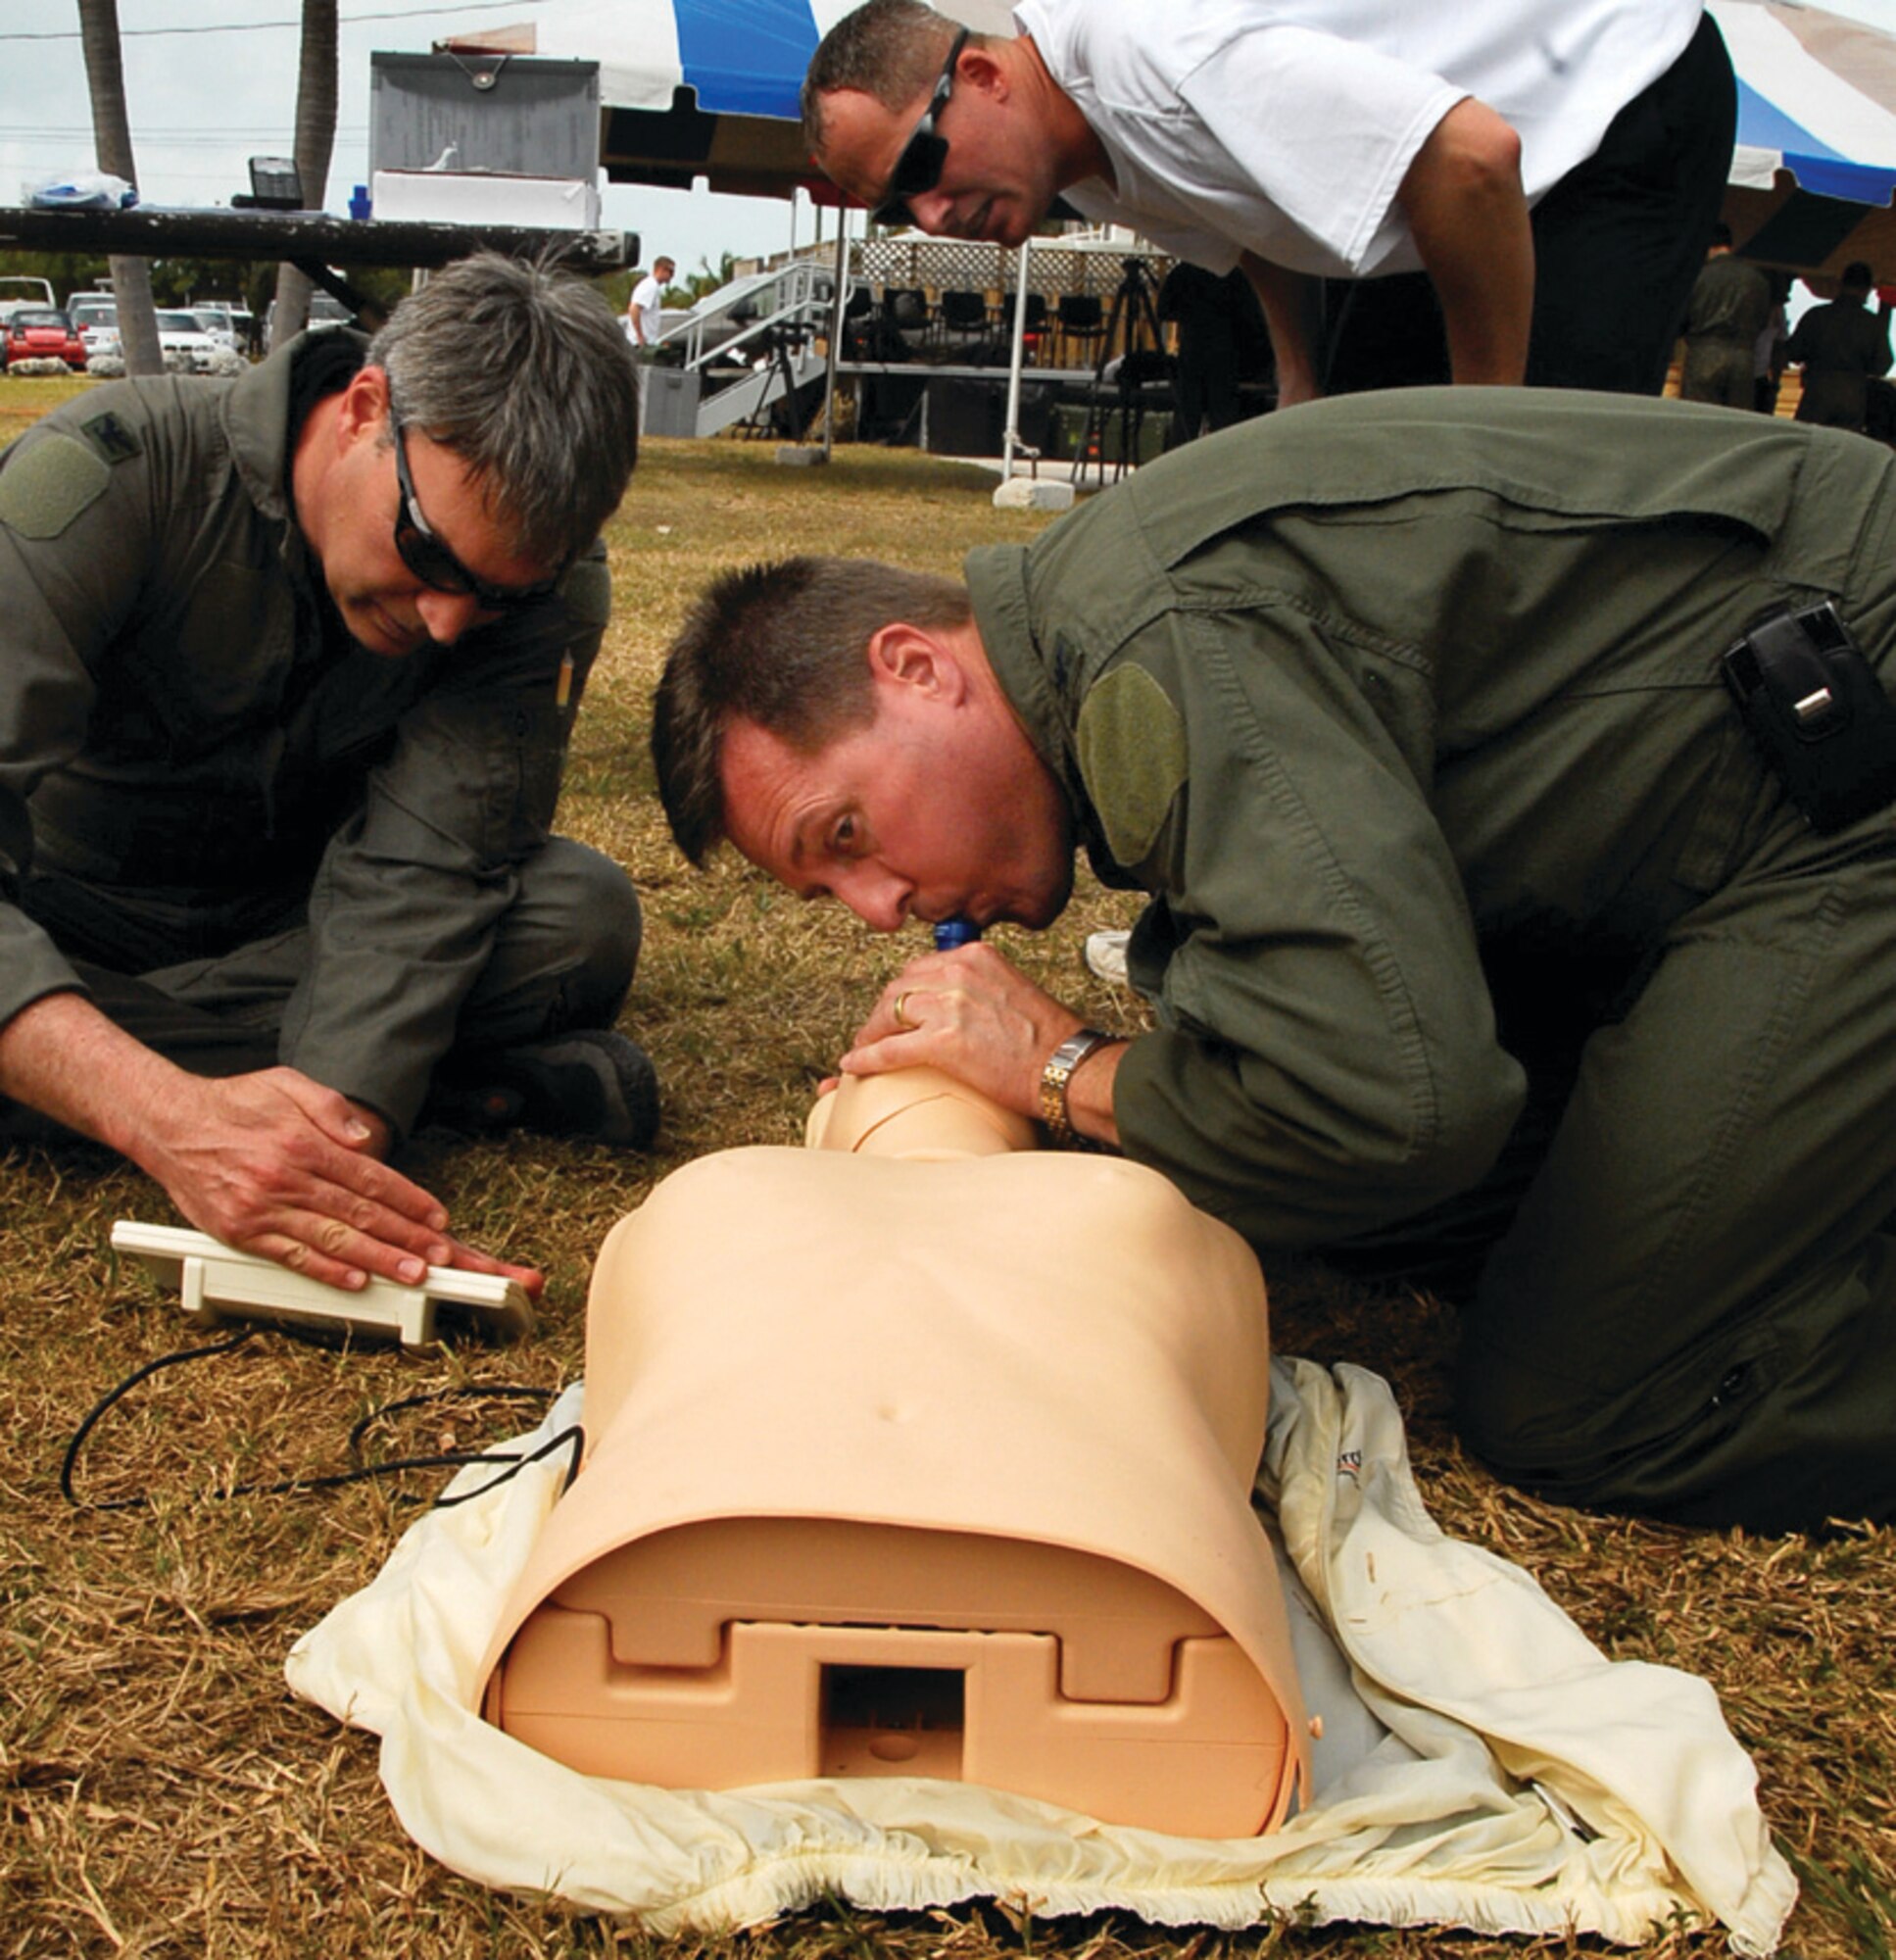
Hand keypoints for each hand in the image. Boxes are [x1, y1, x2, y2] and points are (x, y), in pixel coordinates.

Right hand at [135, 1067, 538, 1295]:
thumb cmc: (233, 1103)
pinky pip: (292, 1257)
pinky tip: (357, 1281)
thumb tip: (366, 1140)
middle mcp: (286, 1179)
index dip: (409, 1201)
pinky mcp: (242, 1233)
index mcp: (303, 1144)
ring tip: (412, 1273)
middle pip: (361, 1213)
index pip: (371, 1178)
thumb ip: (331, 1107)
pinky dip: (326, 1272)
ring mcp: (263, 1210)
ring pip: (333, 1240)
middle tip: (442, 1256)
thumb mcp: (287, 1083)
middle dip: (407, 1237)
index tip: (438, 1218)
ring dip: (378, 1260)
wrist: (167, 1124)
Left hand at [838, 942, 1084, 1120]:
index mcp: (975, 956)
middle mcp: (958, 972)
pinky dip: (867, 1058)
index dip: (903, 992)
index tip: (896, 1008)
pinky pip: (889, 1048)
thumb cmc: (1050, 1038)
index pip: (920, 968)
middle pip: (899, 986)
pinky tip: (854, 1065)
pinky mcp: (942, 1041)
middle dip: (882, 1010)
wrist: (1067, 1065)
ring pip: (888, 1013)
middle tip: (875, 1031)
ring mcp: (949, 1005)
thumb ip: (980, 986)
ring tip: (864, 1048)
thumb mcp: (1013, 988)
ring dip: (871, 1032)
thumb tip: (956, 1005)